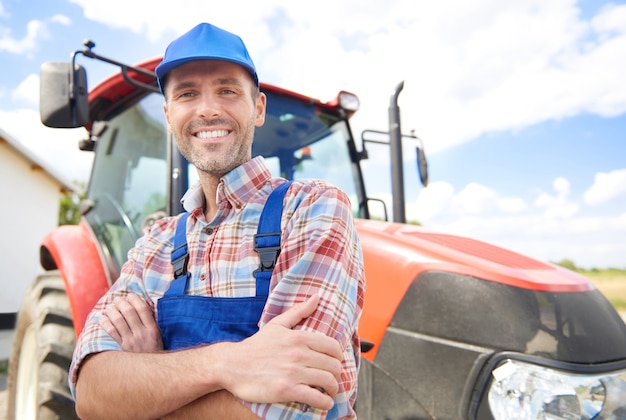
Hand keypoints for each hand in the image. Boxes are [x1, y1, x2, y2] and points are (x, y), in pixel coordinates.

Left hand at [99, 294, 163, 351]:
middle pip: (129, 312)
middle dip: (121, 303)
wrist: (151, 369)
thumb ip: (151, 321)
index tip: (130, 295)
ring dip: (112, 311)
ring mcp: (131, 341)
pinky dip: (105, 323)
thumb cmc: (155, 348)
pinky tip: (103, 318)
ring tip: (110, 307)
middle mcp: (142, 334)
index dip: (135, 299)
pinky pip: (111, 332)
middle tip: (117, 299)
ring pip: (118, 320)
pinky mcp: (122, 347)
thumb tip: (141, 305)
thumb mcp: (158, 334)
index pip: (143, 309)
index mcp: (152, 329)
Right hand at [221, 295, 342, 410]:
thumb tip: (317, 297)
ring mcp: (293, 372)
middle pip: (334, 366)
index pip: (333, 347)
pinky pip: (316, 398)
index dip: (338, 358)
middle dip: (336, 375)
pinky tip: (323, 403)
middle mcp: (299, 353)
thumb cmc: (255, 346)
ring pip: (328, 382)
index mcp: (299, 337)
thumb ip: (299, 311)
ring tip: (328, 392)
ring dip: (332, 390)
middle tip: (331, 380)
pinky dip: (324, 403)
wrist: (231, 365)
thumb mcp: (277, 324)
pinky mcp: (287, 390)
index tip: (333, 364)